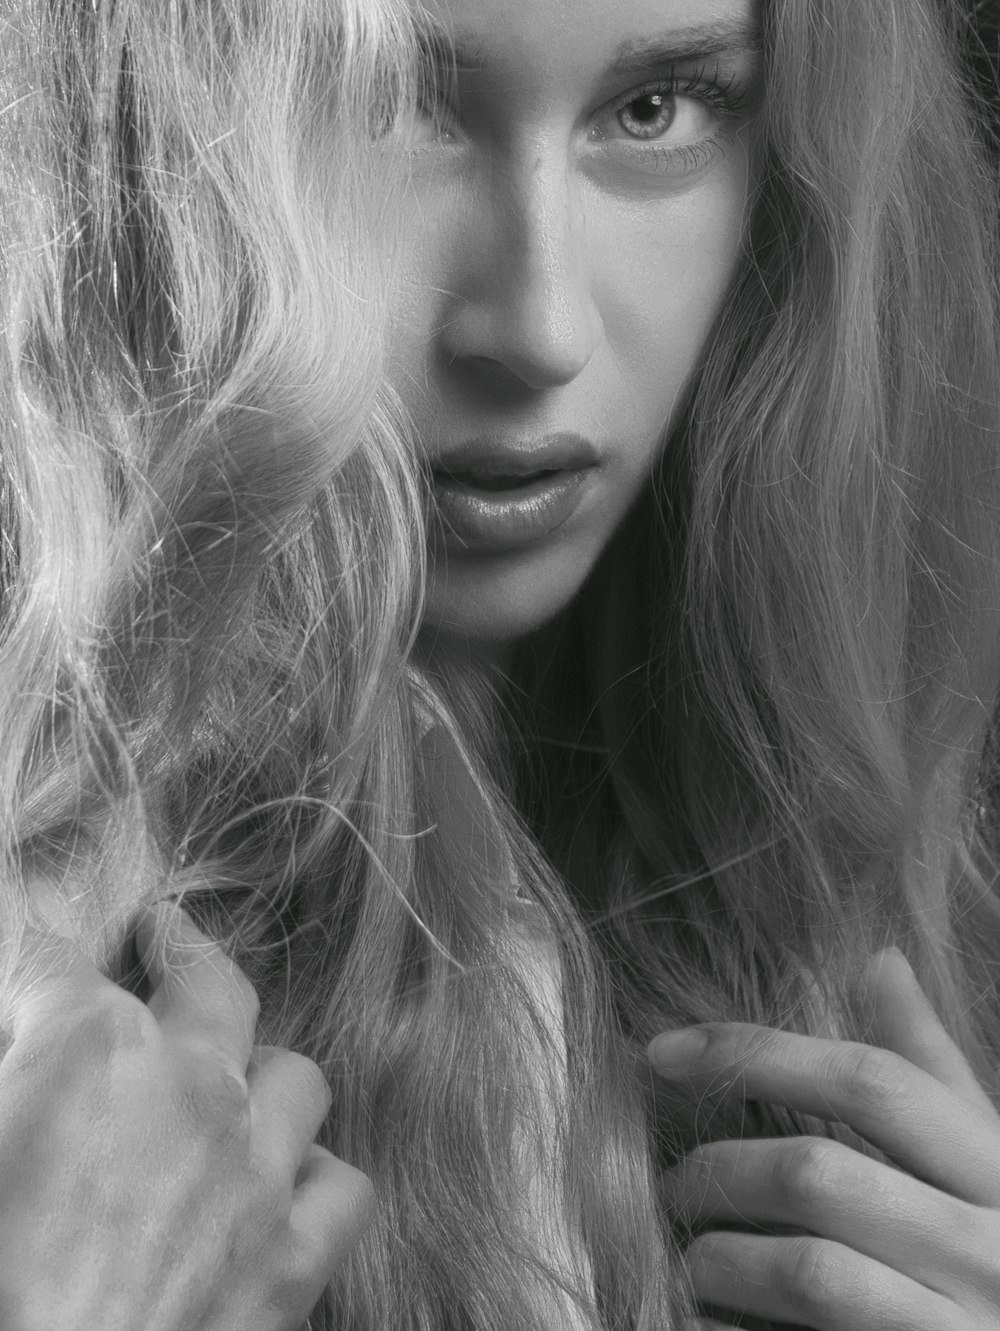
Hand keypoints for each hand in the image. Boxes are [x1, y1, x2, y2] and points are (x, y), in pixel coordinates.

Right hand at [0, 902, 373, 1330]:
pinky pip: (340, 1186)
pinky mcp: (291, 1261)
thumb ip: (10, 1086)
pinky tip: (284, 1186)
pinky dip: (312, 1178)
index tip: (30, 966)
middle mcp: (193, 1090)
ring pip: (293, 1077)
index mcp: (91, 1053)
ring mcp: (256, 1173)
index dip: (31, 963)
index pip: (51, 964)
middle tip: (166, 935)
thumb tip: (22, 1072)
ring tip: (235, 1079)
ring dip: (258, 1075)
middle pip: (209, 982)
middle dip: (181, 950)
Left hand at [647, 948, 999, 1329]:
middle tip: (672, 1185)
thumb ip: (928, 1067)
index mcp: (997, 1169)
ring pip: (808, 1269)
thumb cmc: (994, 1253)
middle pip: (819, 1173)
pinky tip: (706, 1322)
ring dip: (720, 1258)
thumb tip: (882, 959)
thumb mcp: (982, 1158)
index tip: (663, 1050)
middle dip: (719, 1170)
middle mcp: (993, 1248)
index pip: (871, 1081)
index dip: (756, 1053)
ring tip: (690, 1260)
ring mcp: (963, 1328)